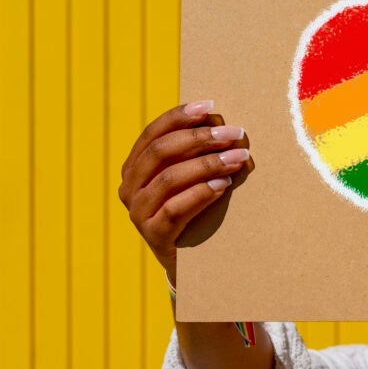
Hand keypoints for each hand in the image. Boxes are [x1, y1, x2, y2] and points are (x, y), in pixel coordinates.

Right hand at [118, 100, 248, 281]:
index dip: (179, 116)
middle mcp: (129, 188)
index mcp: (135, 167)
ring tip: (237, 159)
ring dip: (207, 164)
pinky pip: (174, 209)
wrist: (192, 262)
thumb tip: (222, 123)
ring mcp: (138, 213)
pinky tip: (223, 185)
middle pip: (162, 152)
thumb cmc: (195, 209)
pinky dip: (201, 193)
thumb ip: (195, 153)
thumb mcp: (190, 177)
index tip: (209, 106)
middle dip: (200, 138)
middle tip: (235, 134)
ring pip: (170, 179)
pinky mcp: (153, 235)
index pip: (153, 133)